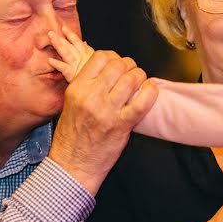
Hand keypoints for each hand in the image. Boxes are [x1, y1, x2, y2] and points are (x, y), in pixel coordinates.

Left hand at [48, 26, 94, 81]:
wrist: (98, 85)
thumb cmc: (96, 73)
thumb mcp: (94, 60)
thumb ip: (88, 50)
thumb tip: (84, 42)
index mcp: (85, 54)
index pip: (77, 42)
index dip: (70, 34)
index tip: (63, 28)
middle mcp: (80, 58)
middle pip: (69, 46)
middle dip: (60, 38)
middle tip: (50, 32)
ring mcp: (76, 65)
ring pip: (66, 53)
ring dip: (58, 45)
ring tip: (51, 39)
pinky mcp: (72, 75)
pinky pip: (64, 68)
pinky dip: (57, 64)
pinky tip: (50, 60)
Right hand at [49, 50, 157, 195]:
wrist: (73, 164)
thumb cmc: (72, 136)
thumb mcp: (71, 103)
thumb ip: (86, 85)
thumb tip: (107, 68)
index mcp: (77, 88)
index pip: (100, 57)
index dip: (113, 57)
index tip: (117, 64)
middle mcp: (91, 96)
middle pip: (119, 64)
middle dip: (129, 66)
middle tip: (131, 74)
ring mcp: (107, 111)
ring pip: (133, 78)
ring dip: (141, 77)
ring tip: (140, 84)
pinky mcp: (121, 125)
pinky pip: (143, 101)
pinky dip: (151, 92)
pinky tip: (149, 92)